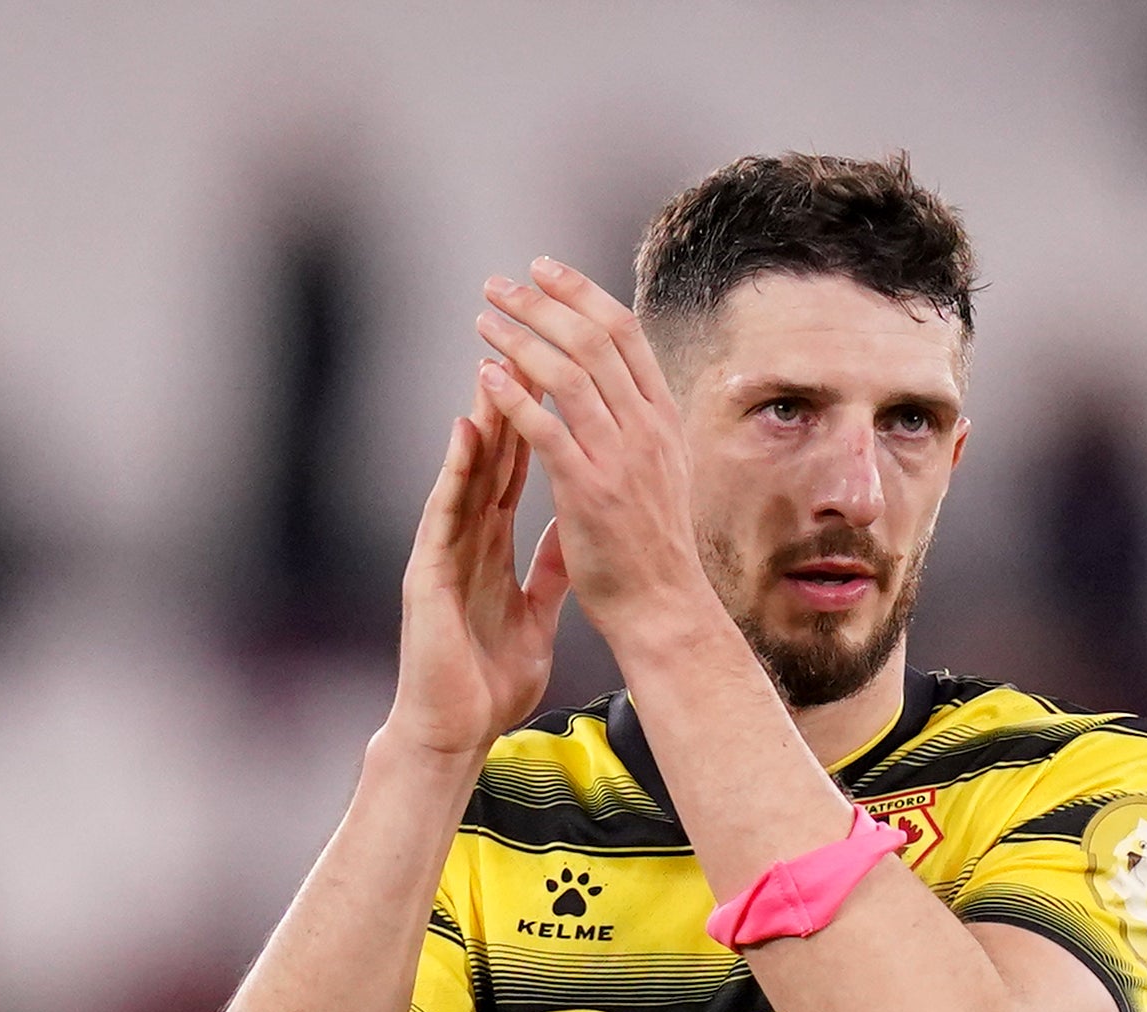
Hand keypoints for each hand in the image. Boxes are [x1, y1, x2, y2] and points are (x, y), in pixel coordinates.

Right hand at [383, 399, 568, 762]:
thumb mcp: (535, 617)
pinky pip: (444, 513)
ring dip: (482, 420)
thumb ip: (549, 573)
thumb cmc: (488, 683)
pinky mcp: (427, 574)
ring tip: (497, 366)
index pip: (517, 472)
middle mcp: (464, 540)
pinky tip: (465, 433)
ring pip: (466, 474)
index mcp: (491, 548)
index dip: (536, 423)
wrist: (454, 732)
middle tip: (527, 348)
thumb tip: (575, 537)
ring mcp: (443, 552)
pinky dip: (455, 472)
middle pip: (491, 459)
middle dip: (510, 404)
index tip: (559, 376)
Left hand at [473, 259, 717, 646]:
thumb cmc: (653, 545)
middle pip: (592, 339)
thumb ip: (638, 421)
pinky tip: (484, 375)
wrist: (663, 606)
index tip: (544, 270)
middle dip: (541, 303)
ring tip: (483, 319)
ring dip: (519, 338)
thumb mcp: (662, 468)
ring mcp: (619, 457)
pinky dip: (513, 397)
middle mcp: (645, 427)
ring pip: (567, 374)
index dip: (581, 293)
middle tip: (500, 284)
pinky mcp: (588, 491)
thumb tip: (614, 378)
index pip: (623, 332)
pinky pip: (546, 430)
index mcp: (661, 417)